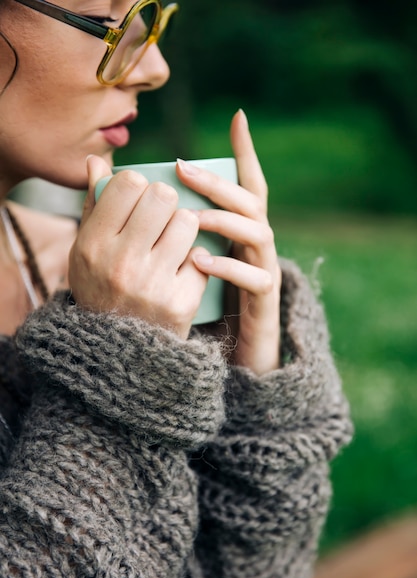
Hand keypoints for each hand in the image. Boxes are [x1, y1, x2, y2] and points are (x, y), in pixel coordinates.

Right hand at [68, 156, 207, 338]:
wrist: (118, 352)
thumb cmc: (102, 289)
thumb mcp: (85, 251)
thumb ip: (93, 205)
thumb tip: (96, 160)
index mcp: (92, 244)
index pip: (129, 183)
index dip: (139, 185)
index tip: (140, 198)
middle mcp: (121, 262)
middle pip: (164, 197)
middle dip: (167, 202)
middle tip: (162, 217)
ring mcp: (153, 284)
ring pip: (188, 222)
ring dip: (185, 227)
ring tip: (173, 243)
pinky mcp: (181, 301)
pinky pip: (201, 256)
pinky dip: (195, 260)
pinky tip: (182, 270)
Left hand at [176, 110, 281, 374]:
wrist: (231, 349)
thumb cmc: (204, 300)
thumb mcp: (184, 259)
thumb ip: (170, 228)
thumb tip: (137, 193)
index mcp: (239, 229)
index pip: (245, 185)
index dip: (245, 152)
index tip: (237, 117)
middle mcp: (256, 243)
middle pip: (250, 202)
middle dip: (219, 182)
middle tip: (183, 170)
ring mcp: (264, 269)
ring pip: (258, 233)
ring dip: (225, 220)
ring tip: (192, 216)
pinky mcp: (263, 300)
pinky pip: (255, 278)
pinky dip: (228, 267)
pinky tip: (199, 261)